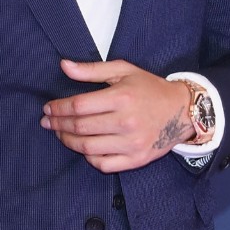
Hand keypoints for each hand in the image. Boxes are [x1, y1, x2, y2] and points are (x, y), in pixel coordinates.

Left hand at [41, 59, 192, 172]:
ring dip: (68, 141)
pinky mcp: (137, 160)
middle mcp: (126, 122)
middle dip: (58, 125)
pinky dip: (89, 157)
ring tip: (60, 134)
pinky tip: (83, 148)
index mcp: (121, 97)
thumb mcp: (122, 70)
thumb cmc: (149, 88)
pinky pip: (104, 164)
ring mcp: (132, 143)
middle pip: (80, 127)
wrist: (182, 110)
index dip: (58, 108)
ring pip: (88, 148)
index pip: (79, 106)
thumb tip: (63, 66)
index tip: (47, 108)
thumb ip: (91, 70)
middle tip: (47, 122)